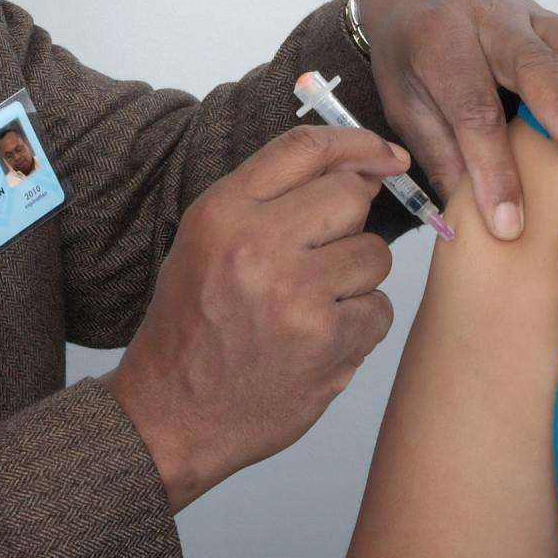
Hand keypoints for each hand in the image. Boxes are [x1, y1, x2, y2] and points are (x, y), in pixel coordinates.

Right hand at [103, 125, 404, 512]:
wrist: (171, 414)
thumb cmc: (193, 324)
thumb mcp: (207, 240)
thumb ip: (271, 198)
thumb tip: (359, 170)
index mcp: (224, 212)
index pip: (307, 148)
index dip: (358, 144)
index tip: (385, 156)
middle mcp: (259, 245)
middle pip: (351, 196)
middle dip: (350, 223)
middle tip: (323, 256)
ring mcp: (297, 295)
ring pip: (375, 255)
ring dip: (355, 278)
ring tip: (311, 305)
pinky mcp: (329, 342)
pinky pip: (380, 309)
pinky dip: (359, 325)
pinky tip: (318, 339)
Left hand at [354, 0, 557, 240]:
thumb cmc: (410, 51)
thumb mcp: (404, 101)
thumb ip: (439, 154)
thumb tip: (466, 221)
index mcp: (439, 46)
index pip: (471, 112)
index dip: (492, 170)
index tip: (509, 224)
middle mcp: (488, 24)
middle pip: (528, 65)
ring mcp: (528, 16)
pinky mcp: (555, 17)